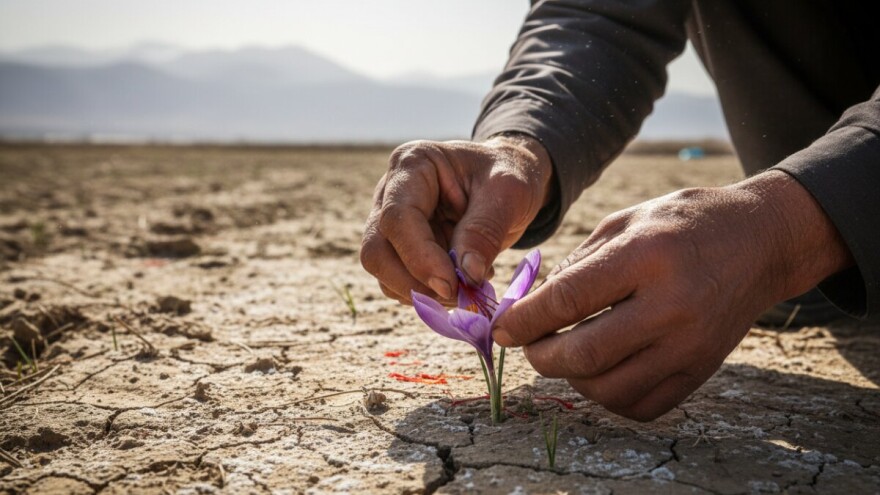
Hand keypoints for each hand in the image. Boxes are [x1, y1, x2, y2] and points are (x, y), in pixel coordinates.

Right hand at [361, 136, 552, 302]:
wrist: (507, 181)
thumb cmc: (509, 174)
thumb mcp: (508, 191)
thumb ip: (485, 230)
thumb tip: (467, 275)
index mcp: (412, 165)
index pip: (397, 218)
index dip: (420, 257)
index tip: (452, 284)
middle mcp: (389, 194)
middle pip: (376, 250)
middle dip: (414, 282)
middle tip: (459, 295)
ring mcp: (390, 223)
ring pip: (383, 272)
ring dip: (422, 292)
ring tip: (469, 286)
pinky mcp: (399, 249)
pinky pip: (398, 283)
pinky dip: (428, 294)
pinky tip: (462, 281)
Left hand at [492, 171, 852, 420]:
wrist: (759, 243)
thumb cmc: (682, 224)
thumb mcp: (624, 222)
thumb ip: (577, 265)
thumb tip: (534, 310)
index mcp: (646, 257)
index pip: (568, 301)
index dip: (524, 321)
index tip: (502, 329)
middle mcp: (671, 306)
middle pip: (584, 355)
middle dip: (541, 356)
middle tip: (529, 345)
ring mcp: (690, 345)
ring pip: (608, 389)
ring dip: (571, 378)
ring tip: (566, 354)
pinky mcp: (701, 371)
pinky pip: (640, 405)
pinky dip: (608, 395)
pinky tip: (602, 370)